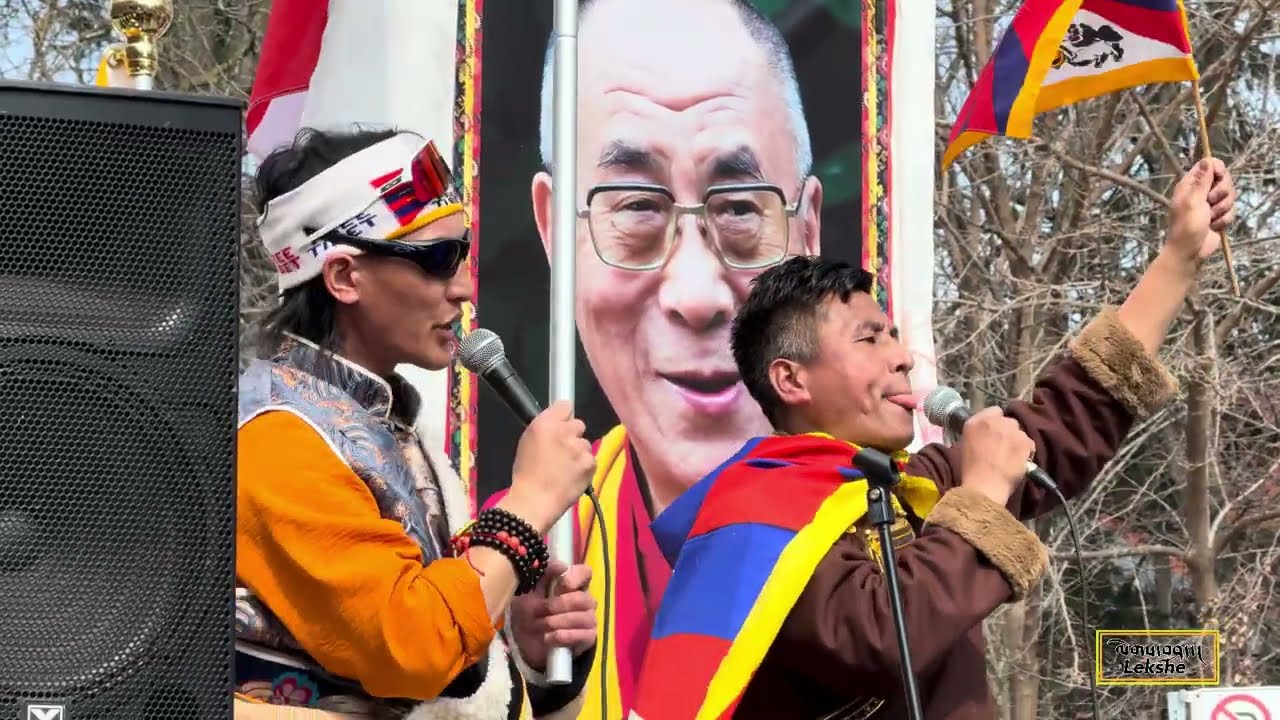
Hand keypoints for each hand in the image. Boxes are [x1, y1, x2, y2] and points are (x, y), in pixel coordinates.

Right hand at [506, 401, 595, 533]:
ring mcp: (580, 447)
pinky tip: (573, 477)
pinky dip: (584, 467)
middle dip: (573, 435)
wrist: (535, 501)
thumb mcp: (527, 442)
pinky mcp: (591, 463)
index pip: (565, 405)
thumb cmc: (526, 474)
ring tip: (566, 468)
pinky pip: (591, 460)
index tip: (561, 425)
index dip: (563, 416)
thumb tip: (556, 423)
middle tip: (563, 450)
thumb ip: (544, 428)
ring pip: (585, 444)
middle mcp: (565, 431)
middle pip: (578, 424)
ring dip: (579, 453)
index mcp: (545, 423)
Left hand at [509, 560, 596, 671]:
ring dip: (559, 621)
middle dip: (561, 604)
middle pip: (584, 598)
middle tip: (542, 610)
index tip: (564, 584)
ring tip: (542, 625)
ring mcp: (588, 620)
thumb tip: (562, 565)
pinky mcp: (587, 639)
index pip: (585, 573)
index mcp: (572, 585)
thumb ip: (545, 576)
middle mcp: (584, 601)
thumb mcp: (530, 592)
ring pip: (584, 617)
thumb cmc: (529, 613)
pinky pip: (585, 635)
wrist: (525, 644)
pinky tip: (549, 638)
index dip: (577, 577)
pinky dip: (565, 636)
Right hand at [957, 407, 1034, 506]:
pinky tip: (1018, 462)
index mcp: (976, 421)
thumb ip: (977, 432)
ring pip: (1020, 432)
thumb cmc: (971, 470)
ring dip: (1017, 441)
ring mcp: (1011, 430)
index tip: (994, 433)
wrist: (985, 485)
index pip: (993, 411)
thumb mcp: (965, 445)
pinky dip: (1026, 451)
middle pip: (1009, 421)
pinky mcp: (1025, 441)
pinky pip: (1029, 443)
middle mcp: (994, 421)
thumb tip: (986, 432)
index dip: (995, 423)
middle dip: (1007, 431)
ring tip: (1011, 456)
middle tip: (1002, 446)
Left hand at [1165, 158, 1236, 265]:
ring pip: (1230, 196)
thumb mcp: (1193, 201)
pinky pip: (1231, 210)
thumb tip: (1206, 159)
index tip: (1219, 178)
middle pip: (1224, 179)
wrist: (1190, 251)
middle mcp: (1201, 191)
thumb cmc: (1186, 226)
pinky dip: (1224, 219)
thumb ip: (1202, 180)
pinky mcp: (1219, 215)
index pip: (1210, 164)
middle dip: (1222, 192)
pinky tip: (1214, 226)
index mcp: (1190, 184)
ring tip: (1210, 218)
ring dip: (1222, 208)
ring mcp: (1211, 204)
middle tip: (1210, 202)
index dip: (1218, 170)